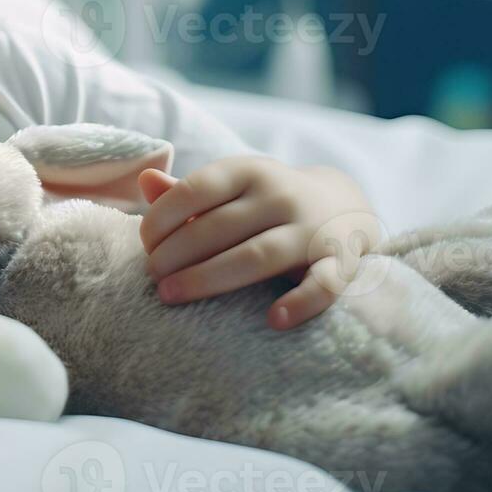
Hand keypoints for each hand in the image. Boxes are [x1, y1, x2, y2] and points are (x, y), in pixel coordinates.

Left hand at [136, 157, 380, 330]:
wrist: (346, 205)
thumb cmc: (268, 202)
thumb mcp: (233, 187)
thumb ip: (188, 191)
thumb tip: (145, 180)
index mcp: (249, 171)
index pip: (196, 190)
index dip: (161, 218)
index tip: (145, 244)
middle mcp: (281, 195)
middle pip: (219, 227)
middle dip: (176, 253)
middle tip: (151, 275)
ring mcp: (312, 229)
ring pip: (257, 256)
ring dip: (208, 277)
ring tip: (170, 295)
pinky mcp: (341, 261)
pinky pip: (324, 284)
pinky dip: (301, 302)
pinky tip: (273, 319)